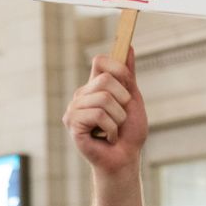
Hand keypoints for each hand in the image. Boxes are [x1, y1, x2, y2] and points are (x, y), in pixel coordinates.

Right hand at [62, 49, 147, 173]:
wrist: (125, 159)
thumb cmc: (129, 133)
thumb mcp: (133, 100)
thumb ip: (128, 75)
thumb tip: (128, 46)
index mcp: (94, 86)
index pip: (100, 61)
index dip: (119, 69)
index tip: (128, 87)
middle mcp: (81, 95)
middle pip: (106, 79)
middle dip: (124, 101)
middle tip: (121, 117)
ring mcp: (74, 109)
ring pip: (104, 98)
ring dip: (119, 118)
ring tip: (114, 129)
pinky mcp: (72, 124)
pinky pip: (98, 115)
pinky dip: (111, 129)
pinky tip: (107, 137)